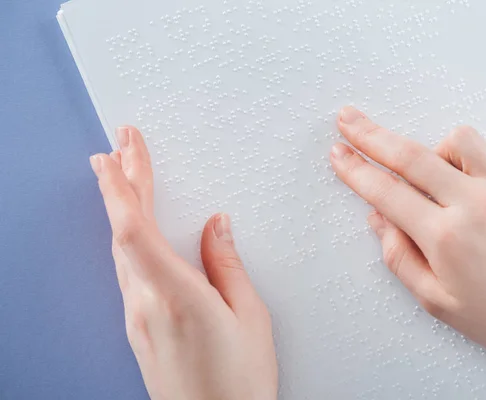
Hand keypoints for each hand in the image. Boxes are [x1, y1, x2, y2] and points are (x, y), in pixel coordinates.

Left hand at [89, 127, 277, 399]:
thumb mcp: (249, 318)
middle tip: (119, 145)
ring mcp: (137, 318)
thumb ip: (228, 266)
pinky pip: (127, 270)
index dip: (122, 186)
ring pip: (121, 250)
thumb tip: (216, 225)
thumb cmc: (239, 385)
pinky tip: (133, 227)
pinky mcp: (139, 328)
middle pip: (123, 232)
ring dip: (122, 208)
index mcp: (176, 298)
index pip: (134, 230)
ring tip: (126, 175)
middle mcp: (146, 306)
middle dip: (121, 183)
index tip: (117, 152)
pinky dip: (127, 236)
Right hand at [330, 107, 485, 398]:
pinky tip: (467, 176)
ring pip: (457, 140)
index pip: (386, 192)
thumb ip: (400, 257)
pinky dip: (471, 155)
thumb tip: (378, 219)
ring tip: (429, 170)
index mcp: (446, 237)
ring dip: (432, 148)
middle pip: (410, 155)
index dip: (355, 170)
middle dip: (371, 134)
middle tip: (348, 118)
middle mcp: (474, 204)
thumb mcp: (438, 301)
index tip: (338, 153)